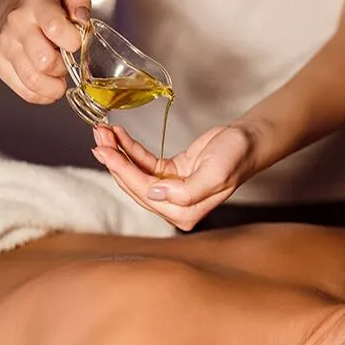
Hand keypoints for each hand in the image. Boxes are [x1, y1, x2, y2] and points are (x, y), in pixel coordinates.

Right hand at [0, 0, 90, 103]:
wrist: (15, 7)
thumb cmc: (47, 6)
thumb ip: (80, 4)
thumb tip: (83, 19)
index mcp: (38, 4)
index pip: (54, 28)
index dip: (72, 42)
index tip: (76, 44)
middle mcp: (18, 24)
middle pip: (44, 61)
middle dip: (63, 68)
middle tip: (66, 63)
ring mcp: (6, 45)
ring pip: (33, 80)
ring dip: (54, 86)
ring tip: (58, 77)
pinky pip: (25, 91)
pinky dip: (42, 95)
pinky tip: (48, 85)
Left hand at [91, 124, 258, 230]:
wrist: (247, 142)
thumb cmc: (236, 157)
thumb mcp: (215, 173)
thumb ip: (187, 191)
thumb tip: (154, 194)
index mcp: (186, 212)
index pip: (145, 193)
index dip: (123, 171)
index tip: (106, 151)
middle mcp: (176, 206)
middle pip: (135, 185)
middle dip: (114, 161)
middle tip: (98, 138)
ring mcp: (171, 191)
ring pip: (135, 174)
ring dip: (118, 153)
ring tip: (103, 132)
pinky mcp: (170, 175)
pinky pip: (144, 164)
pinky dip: (130, 149)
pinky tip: (119, 135)